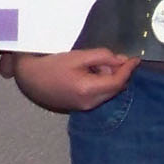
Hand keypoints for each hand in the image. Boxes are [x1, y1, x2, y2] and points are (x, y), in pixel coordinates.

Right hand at [8, 48, 138, 112]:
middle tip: (112, 57)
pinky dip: (100, 83)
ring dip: (108, 78)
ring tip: (93, 63)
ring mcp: (84, 107)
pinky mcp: (79, 106)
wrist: (28, 79)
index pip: (118, 82)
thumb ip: (102, 57)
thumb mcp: (77, 56)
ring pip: (106, 92)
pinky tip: (88, 72)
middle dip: (118, 73)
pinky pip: (97, 95)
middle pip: (115, 89)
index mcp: (89, 90)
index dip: (128, 70)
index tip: (136, 58)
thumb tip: (121, 60)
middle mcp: (89, 103)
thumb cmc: (50, 65)